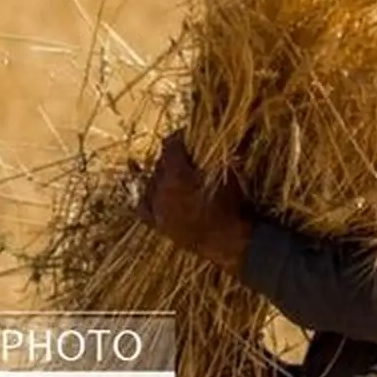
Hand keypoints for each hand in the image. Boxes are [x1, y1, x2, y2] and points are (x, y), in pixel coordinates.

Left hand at [137, 129, 253, 275]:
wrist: (231, 241)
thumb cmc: (232, 205)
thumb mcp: (226, 173)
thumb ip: (214, 154)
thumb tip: (213, 136)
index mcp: (175, 176)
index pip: (170, 146)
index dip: (180, 137)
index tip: (188, 135)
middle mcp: (161, 191)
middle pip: (160, 163)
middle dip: (172, 156)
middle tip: (187, 154)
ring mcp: (157, 210)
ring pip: (151, 182)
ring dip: (162, 174)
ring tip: (176, 173)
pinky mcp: (158, 225)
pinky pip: (144, 206)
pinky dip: (149, 196)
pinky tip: (157, 191)